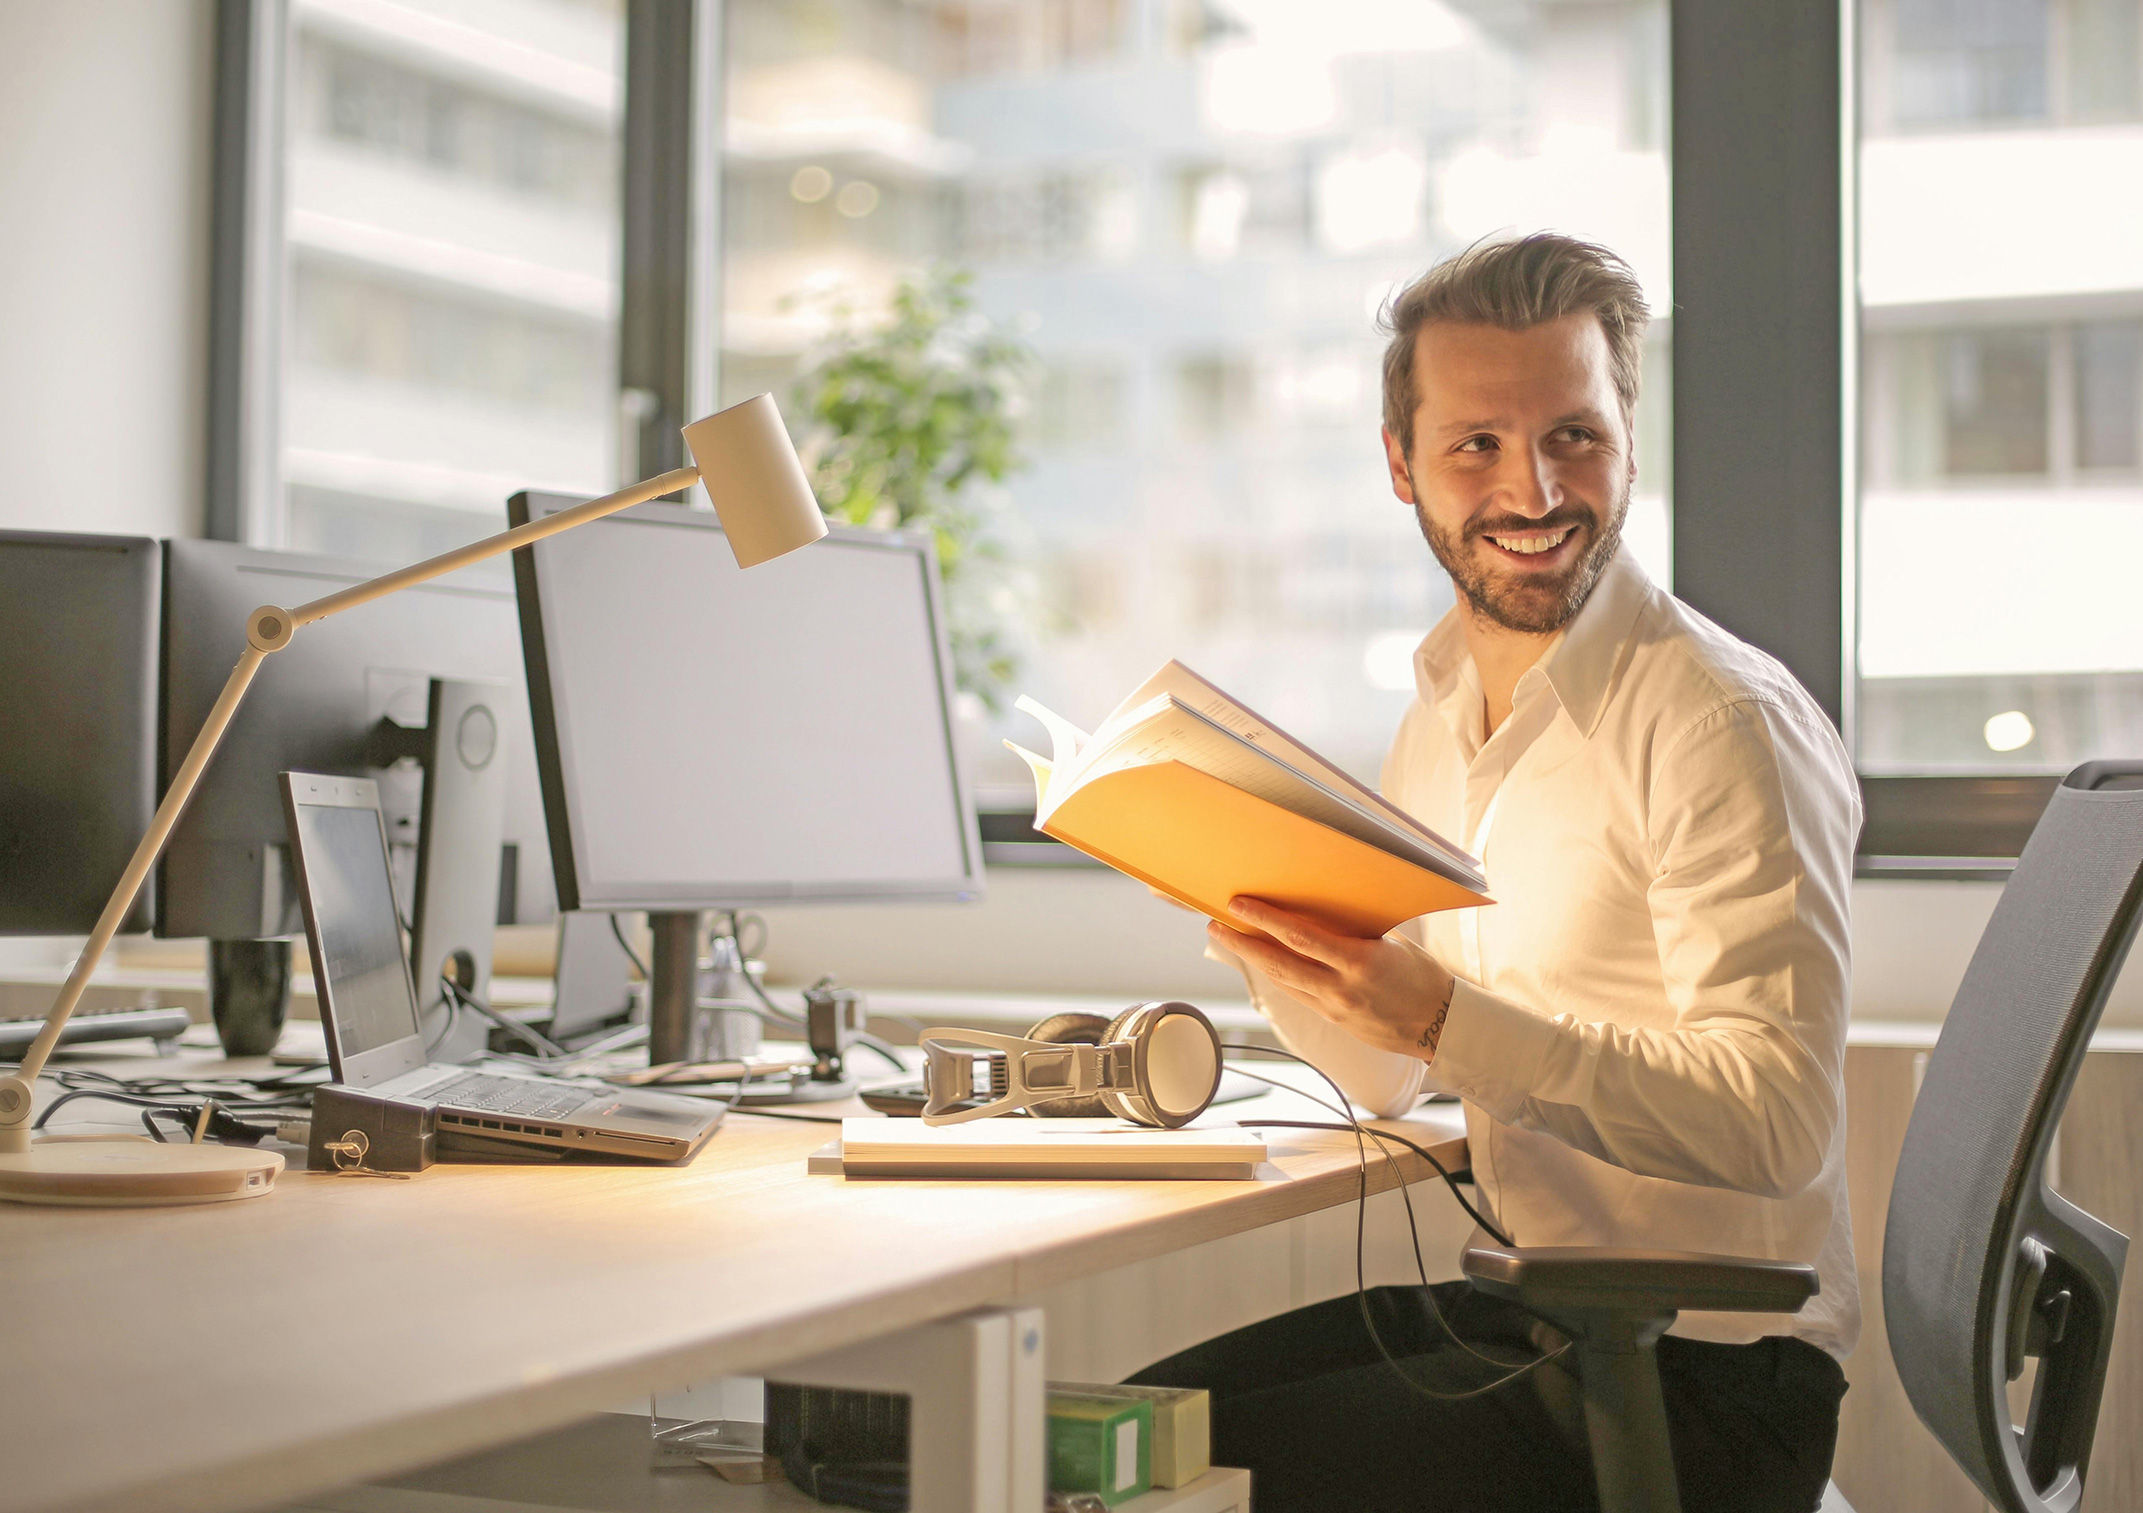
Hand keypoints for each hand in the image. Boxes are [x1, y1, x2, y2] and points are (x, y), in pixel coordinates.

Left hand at [1209, 897, 1456, 1061]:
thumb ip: (1356, 928)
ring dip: (1253, 960)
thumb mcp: (1393, 943)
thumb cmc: (1422, 976)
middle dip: (1242, 943)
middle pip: (1278, 963)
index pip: (1300, 937)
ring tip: (1231, 938)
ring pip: (1282, 981)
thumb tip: (1324, 905)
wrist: (1441, 1025)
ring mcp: (1335, 1008)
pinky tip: (1263, 960)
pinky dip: (1277, 975)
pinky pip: (1297, 994)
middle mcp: (1342, 988)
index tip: (1240, 905)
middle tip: (1216, 925)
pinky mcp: (1333, 1020)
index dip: (1265, 920)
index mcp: (1360, 962)